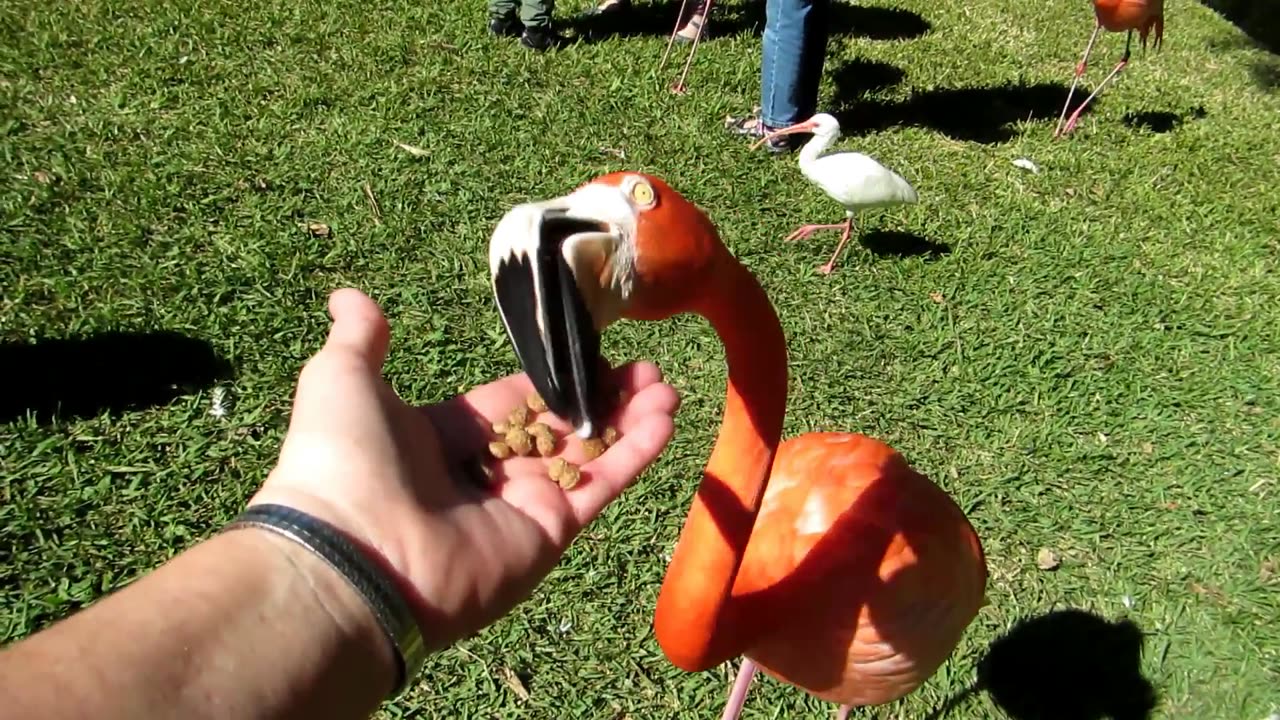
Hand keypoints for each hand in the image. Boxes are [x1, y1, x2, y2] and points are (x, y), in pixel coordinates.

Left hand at [249, 289, 678, 651]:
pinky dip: (637, 452)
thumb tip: (348, 297)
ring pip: (590, 455)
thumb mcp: (342, 379)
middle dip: (603, 398)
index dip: (551, 380)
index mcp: (443, 437)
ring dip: (631, 420)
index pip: (512, 402)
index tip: (591, 354)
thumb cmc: (342, 459)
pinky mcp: (551, 532)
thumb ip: (360, 339)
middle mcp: (487, 473)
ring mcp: (522, 505)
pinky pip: (602, 486)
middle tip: (645, 371)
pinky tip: (667, 415)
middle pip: (560, 428)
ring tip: (666, 386)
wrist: (353, 551)